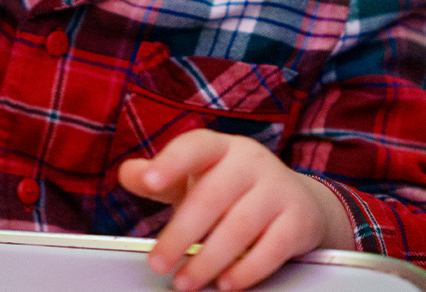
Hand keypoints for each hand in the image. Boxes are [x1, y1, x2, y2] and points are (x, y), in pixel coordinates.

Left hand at [119, 130, 354, 290]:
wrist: (298, 202)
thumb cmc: (233, 189)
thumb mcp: (197, 176)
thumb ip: (161, 177)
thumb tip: (127, 175)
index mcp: (220, 147)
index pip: (195, 146)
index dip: (171, 162)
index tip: (149, 183)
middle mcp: (250, 161)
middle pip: (211, 196)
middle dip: (181, 234)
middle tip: (158, 263)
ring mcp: (277, 189)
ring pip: (240, 226)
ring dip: (208, 259)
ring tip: (185, 282)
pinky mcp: (298, 220)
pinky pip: (272, 248)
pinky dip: (247, 270)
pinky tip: (225, 284)